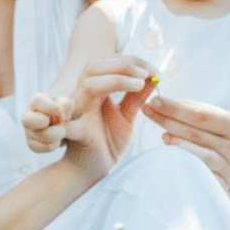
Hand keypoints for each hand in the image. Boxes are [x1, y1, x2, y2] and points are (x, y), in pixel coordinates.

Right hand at [22, 93, 74, 153]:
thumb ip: (65, 104)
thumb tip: (60, 109)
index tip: (60, 110)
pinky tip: (58, 140)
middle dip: (43, 122)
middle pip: (27, 120)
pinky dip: (53, 145)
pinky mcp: (32, 144)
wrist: (63, 124)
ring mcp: (28, 131)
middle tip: (59, 122)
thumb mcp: (67, 104)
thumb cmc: (64, 111)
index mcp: (37, 102)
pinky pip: (40, 147)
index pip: (37, 101)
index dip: (49, 107)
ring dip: (56, 135)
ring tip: (63, 131)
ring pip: (40, 136)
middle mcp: (28, 116)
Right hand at [60, 55, 158, 181]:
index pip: (107, 62)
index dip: (131, 60)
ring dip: (117, 77)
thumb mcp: (127, 115)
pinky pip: (77, 115)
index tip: (154, 69)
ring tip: (139, 84)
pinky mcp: (76, 131)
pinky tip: (117, 109)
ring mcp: (77, 111)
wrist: (93, 169)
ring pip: (88, 81)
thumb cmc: (108, 142)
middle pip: (94, 65)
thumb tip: (152, 77)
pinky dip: (102, 108)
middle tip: (147, 73)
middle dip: (124, 64)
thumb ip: (136, 96)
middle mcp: (82, 96)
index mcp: (94, 90)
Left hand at [140, 96, 229, 188]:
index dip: (176, 108)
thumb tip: (162, 103)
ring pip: (197, 154)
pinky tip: (170, 152)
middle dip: (168, 120)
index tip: (155, 100)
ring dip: (174, 141)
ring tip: (161, 134)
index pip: (201, 114)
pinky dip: (182, 160)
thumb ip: (192, 111)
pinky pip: (198, 172)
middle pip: (195, 133)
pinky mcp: (220, 184)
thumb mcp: (211, 122)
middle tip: (147, 111)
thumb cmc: (215, 137)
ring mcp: (228, 168)